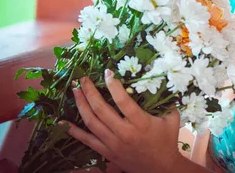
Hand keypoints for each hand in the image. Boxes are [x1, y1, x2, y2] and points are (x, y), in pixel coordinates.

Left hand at [66, 69, 183, 172]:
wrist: (160, 168)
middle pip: (101, 109)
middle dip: (90, 91)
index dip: (113, 85)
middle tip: (83, 78)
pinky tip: (62, 121)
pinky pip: (87, 140)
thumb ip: (168, 101)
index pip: (123, 101)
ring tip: (74, 91)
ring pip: (91, 122)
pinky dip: (73, 131)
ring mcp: (113, 143)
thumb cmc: (167, 141)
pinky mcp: (106, 152)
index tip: (107, 72)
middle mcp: (124, 132)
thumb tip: (163, 80)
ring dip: (81, 105)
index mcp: (140, 123)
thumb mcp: (172, 119)